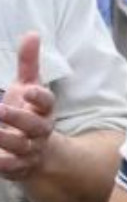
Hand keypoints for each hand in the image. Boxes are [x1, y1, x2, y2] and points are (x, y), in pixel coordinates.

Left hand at [0, 33, 55, 181]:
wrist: (38, 154)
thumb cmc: (28, 112)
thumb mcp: (27, 87)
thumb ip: (29, 63)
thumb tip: (32, 33)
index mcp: (44, 110)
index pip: (47, 102)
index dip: (40, 97)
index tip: (28, 90)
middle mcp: (40, 130)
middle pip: (35, 126)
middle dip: (18, 119)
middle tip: (0, 110)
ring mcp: (30, 150)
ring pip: (20, 147)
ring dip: (5, 141)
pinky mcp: (18, 167)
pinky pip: (10, 167)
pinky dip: (2, 164)